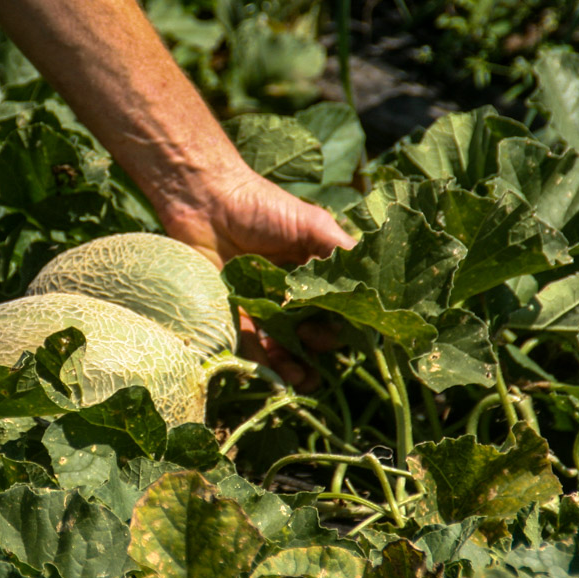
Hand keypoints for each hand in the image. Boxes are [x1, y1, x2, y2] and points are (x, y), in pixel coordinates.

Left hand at [156, 165, 355, 388]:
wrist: (206, 200)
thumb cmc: (262, 206)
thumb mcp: (313, 224)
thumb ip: (341, 254)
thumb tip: (372, 290)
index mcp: (313, 276)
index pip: (337, 311)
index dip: (342, 325)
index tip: (339, 325)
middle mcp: (289, 296)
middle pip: (311, 336)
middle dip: (317, 350)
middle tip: (310, 342)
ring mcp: (260, 309)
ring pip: (283, 349)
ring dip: (294, 368)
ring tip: (298, 377)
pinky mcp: (230, 317)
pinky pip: (249, 348)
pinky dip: (263, 365)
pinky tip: (274, 374)